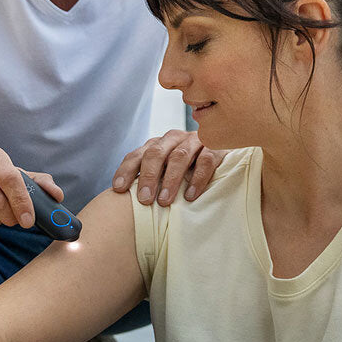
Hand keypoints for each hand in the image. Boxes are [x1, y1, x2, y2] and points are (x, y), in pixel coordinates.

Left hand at [110, 130, 225, 205]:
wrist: (222, 150)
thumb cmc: (188, 171)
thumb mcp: (166, 172)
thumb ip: (151, 181)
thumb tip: (125, 202)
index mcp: (157, 145)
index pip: (137, 155)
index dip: (126, 171)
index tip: (119, 189)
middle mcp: (173, 139)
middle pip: (156, 153)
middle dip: (148, 176)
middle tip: (144, 199)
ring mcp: (194, 142)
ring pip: (179, 157)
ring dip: (170, 179)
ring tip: (164, 201)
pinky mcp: (215, 148)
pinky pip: (205, 161)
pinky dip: (197, 179)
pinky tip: (190, 196)